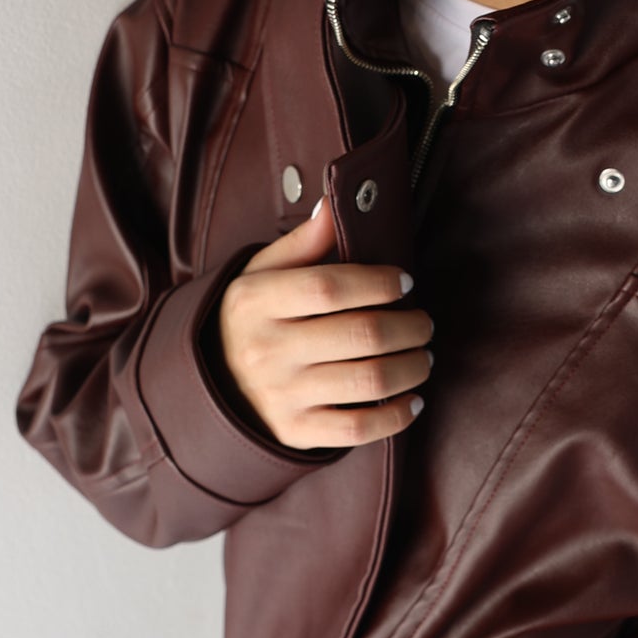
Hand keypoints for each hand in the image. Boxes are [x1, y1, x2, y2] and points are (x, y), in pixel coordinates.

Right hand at [217, 202, 433, 449]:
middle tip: (423, 323)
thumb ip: (303, 242)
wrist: (214, 386)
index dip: (377, 282)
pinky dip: (397, 416)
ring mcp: (282, 395)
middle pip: (361, 334)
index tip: (404, 282)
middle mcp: (266, 350)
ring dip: (412, 367)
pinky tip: (413, 400)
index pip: (329, 287)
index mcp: (256, 302)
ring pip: (370, 381)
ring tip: (422, 356)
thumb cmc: (252, 321)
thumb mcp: (262, 274)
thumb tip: (334, 204)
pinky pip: (359, 429)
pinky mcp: (296, 432)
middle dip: (410, 326)